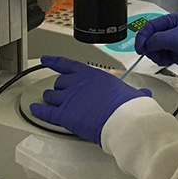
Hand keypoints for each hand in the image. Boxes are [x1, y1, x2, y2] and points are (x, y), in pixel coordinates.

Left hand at [30, 56, 151, 145]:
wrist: (123, 119)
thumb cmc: (128, 105)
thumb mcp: (132, 93)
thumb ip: (134, 93)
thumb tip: (143, 94)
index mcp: (92, 75)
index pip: (68, 65)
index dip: (55, 62)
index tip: (47, 59)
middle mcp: (77, 83)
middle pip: (60, 82)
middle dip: (59, 87)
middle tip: (59, 90)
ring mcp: (68, 98)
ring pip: (51, 95)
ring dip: (49, 98)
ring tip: (48, 100)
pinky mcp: (64, 115)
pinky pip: (46, 112)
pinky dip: (38, 110)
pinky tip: (34, 110)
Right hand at [133, 11, 177, 73]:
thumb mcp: (177, 38)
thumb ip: (158, 39)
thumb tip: (146, 44)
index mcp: (174, 20)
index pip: (151, 25)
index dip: (143, 36)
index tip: (140, 47)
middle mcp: (173, 29)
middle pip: (152, 37)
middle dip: (150, 47)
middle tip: (153, 53)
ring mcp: (175, 41)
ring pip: (155, 48)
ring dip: (156, 54)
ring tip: (164, 58)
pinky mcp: (176, 52)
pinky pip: (162, 55)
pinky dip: (161, 59)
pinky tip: (167, 61)